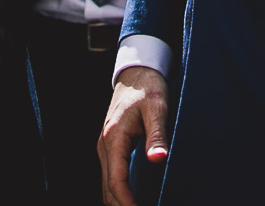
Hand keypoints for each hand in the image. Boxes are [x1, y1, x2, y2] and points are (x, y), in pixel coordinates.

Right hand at [98, 67, 169, 205]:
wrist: (136, 72)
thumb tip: (159, 159)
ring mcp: (106, 147)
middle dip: (122, 205)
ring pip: (107, 184)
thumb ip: (157, 135)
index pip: (116, 180)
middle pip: (108, 187)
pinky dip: (119, 190)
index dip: (127, 201)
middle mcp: (105, 145)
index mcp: (114, 137)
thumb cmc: (148, 88)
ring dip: (120, 200)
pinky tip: (134, 197)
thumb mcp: (157, 108)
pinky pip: (111, 175)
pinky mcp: (111, 147)